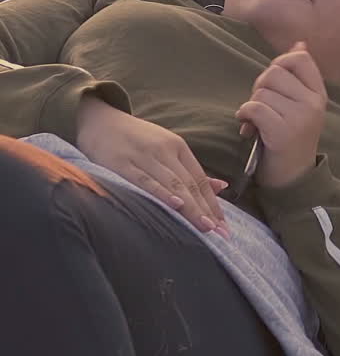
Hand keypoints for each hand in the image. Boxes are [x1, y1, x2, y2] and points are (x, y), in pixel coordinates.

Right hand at [76, 98, 228, 235]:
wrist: (100, 121)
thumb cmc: (136, 139)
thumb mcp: (166, 147)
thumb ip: (190, 170)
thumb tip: (221, 187)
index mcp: (177, 146)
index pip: (199, 179)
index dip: (213, 203)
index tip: (224, 226)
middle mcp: (164, 150)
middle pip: (189, 184)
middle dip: (206, 210)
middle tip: (220, 234)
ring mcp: (144, 156)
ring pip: (172, 184)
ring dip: (190, 208)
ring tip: (205, 227)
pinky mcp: (123, 164)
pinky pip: (145, 181)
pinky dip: (161, 193)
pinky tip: (174, 205)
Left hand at [236, 42, 326, 188]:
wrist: (292, 179)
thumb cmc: (291, 139)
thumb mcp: (301, 105)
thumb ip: (299, 76)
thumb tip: (300, 43)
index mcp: (319, 93)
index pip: (298, 58)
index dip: (278, 64)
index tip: (273, 85)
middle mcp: (313, 103)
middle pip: (274, 72)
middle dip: (260, 86)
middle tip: (260, 106)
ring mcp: (300, 117)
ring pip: (262, 91)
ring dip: (251, 105)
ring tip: (255, 122)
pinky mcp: (283, 132)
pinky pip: (254, 108)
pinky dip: (245, 116)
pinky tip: (248, 129)